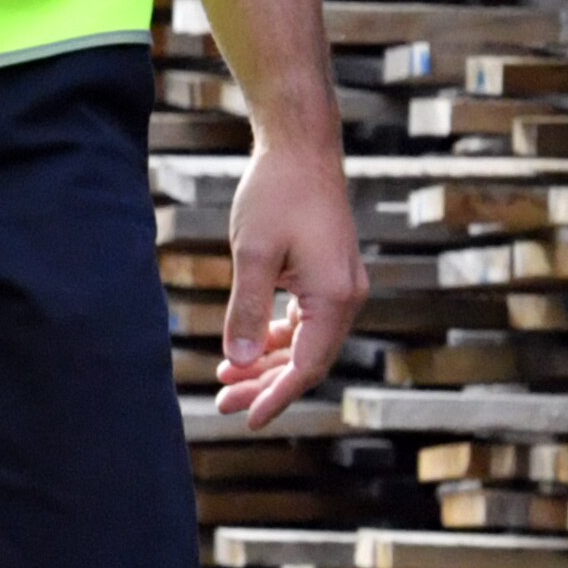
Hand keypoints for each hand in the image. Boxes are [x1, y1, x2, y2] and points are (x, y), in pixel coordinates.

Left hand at [214, 126, 361, 425]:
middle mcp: (346, 298)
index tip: (246, 419)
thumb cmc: (276, 195)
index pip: (306, 367)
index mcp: (335, 299)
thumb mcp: (253, 253)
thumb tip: (238, 358)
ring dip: (267, 361)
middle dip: (265, 383)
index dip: (276, 397)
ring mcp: (339, 287)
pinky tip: (246, 346)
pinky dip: (276, 335)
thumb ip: (246, 308)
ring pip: (304, 342)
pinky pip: (304, 320)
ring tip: (226, 377)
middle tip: (221, 401)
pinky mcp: (327, 275)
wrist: (300, 148)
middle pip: (306, 360)